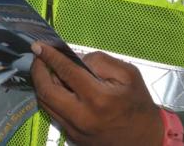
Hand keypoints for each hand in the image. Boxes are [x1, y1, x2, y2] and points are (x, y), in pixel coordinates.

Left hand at [30, 43, 162, 145]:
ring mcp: (75, 130)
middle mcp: (82, 117)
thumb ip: (99, 61)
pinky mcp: (72, 137)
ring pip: (46, 104)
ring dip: (42, 84)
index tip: (39, 46)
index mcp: (98, 99)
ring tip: (47, 70)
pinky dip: (51, 97)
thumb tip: (73, 57)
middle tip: (39, 57)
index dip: (50, 56)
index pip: (66, 72)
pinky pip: (54, 113)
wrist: (145, 140)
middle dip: (38, 71)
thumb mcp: (128, 74)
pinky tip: (58, 87)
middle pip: (46, 91)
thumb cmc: (138, 105)